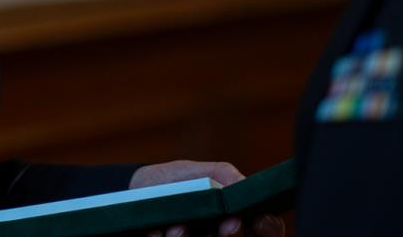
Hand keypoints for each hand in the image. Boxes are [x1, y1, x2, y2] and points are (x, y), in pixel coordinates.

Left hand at [129, 160, 285, 236]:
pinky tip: (155, 233)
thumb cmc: (171, 182)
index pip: (267, 228)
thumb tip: (244, 187)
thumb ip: (223, 175)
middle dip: (235, 236)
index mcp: (233, 217)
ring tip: (176, 228)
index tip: (260, 221)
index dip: (270, 227)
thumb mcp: (196, 172)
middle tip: (228, 227)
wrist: (132, 194)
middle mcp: (220, 236)